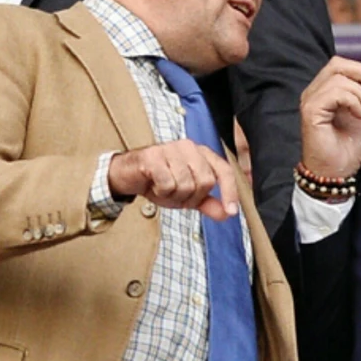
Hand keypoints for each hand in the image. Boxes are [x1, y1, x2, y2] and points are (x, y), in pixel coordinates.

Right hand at [107, 139, 239, 219]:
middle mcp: (189, 147)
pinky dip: (160, 191)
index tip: (231, 211)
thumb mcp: (187, 195)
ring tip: (163, 187)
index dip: (230, 192)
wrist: (129, 175)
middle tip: (176, 194)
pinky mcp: (154, 155)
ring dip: (173, 195)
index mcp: (201, 153)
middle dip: (191, 197)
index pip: (224, 171)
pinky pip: (167, 183)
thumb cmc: (159, 181)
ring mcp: (171, 148)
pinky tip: (153, 184)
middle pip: (205, 182)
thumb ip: (208, 203)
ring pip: (186, 184)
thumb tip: (227, 213)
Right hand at [298, 57, 360, 180]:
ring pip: (338, 78)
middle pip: (337, 64)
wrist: (337, 173)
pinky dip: (353, 101)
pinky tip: (360, 115)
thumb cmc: (347, 148)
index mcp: (323, 91)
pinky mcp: (311, 111)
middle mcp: (313, 93)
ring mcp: (310, 101)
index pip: (340, 65)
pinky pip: (335, 93)